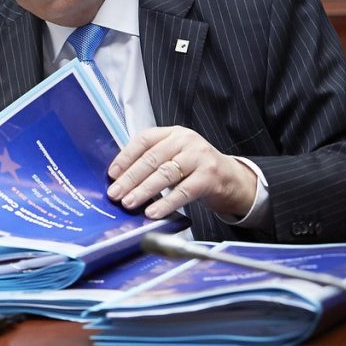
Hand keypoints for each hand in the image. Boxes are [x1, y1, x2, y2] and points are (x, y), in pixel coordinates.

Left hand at [106, 126, 257, 220]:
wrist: (233, 180)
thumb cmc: (197, 169)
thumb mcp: (175, 157)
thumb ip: (153, 161)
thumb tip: (120, 179)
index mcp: (173, 133)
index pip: (143, 140)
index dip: (125, 157)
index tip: (112, 173)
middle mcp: (186, 141)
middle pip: (152, 158)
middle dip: (130, 178)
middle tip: (115, 193)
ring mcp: (199, 157)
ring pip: (165, 174)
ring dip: (143, 190)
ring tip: (129, 202)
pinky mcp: (210, 176)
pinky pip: (183, 191)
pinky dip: (166, 203)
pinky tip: (153, 212)